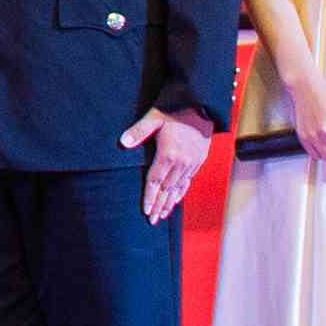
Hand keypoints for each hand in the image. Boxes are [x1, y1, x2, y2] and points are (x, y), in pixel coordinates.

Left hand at [124, 107, 213, 223]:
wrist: (202, 105)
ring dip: (170, 202)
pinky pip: (189, 181)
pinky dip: (181, 192)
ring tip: (163, 215)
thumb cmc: (175, 109)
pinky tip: (177, 199)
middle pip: (167, 189)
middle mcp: (182, 162)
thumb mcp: (154, 117)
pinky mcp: (199, 160)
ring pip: (179, 188)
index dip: (150, 197)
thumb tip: (123, 143)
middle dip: (159, 205)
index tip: (146, 210)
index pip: (155, 181)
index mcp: (168, 154)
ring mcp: (192, 162)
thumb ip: (139, 131)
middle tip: (152, 220)